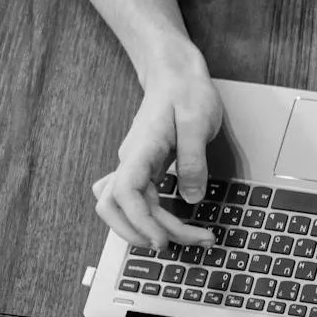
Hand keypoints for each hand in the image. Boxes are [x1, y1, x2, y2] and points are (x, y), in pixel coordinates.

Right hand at [91, 43, 221, 248]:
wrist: (175, 74)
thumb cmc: (186, 92)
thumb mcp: (198, 122)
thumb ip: (194, 160)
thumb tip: (191, 197)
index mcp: (141, 149)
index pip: (125, 193)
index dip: (140, 222)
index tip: (163, 240)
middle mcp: (131, 161)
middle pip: (118, 208)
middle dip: (146, 233)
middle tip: (186, 243)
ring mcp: (135, 167)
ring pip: (127, 209)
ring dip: (151, 229)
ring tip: (190, 237)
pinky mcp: (145, 170)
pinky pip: (139, 202)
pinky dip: (154, 219)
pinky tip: (176, 225)